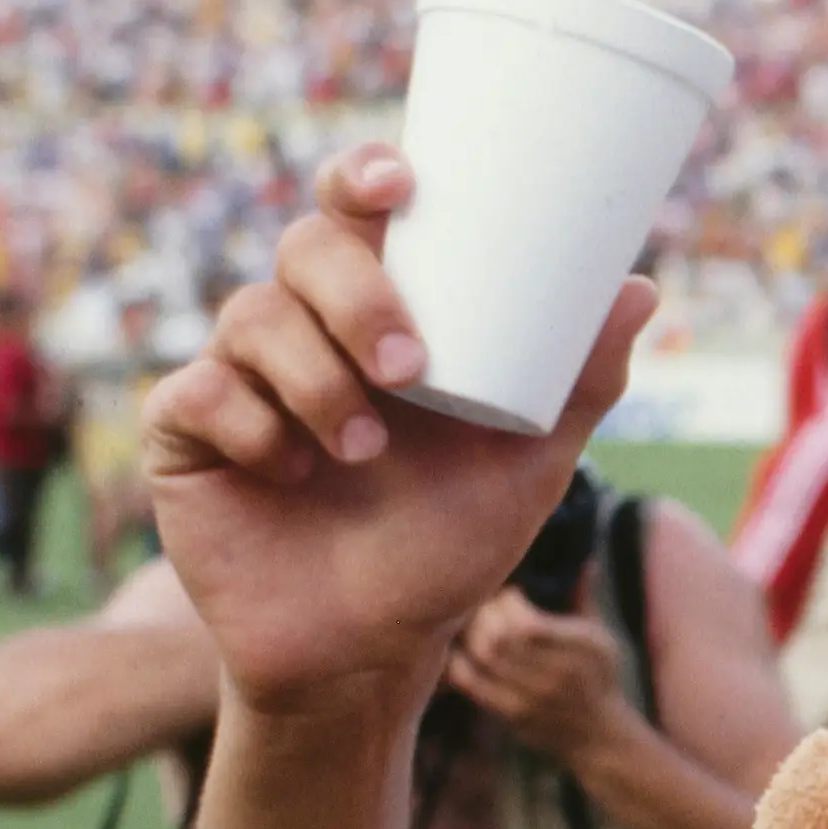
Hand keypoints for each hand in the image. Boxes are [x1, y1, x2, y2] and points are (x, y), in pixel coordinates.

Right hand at [140, 144, 656, 712]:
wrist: (370, 649)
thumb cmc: (445, 545)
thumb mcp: (527, 466)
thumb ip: (578, 383)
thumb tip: (640, 289)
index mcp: (378, 316)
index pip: (358, 214)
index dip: (363, 178)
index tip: (398, 184)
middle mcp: (304, 330)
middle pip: (305, 249)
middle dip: (356, 295)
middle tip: (408, 369)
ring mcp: (239, 375)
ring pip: (252, 317)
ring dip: (316, 379)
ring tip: (363, 451)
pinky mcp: (187, 434)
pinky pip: (202, 393)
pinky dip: (255, 427)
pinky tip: (292, 472)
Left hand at [444, 590, 631, 762]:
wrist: (599, 737)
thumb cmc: (600, 677)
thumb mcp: (603, 638)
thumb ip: (585, 598)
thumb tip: (582, 558)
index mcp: (585, 649)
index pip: (528, 623)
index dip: (508, 602)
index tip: (511, 593)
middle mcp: (559, 676)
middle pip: (499, 637)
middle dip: (485, 613)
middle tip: (486, 604)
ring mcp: (533, 699)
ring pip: (482, 656)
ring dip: (470, 633)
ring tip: (475, 622)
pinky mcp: (512, 715)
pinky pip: (470, 682)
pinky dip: (459, 660)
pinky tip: (463, 648)